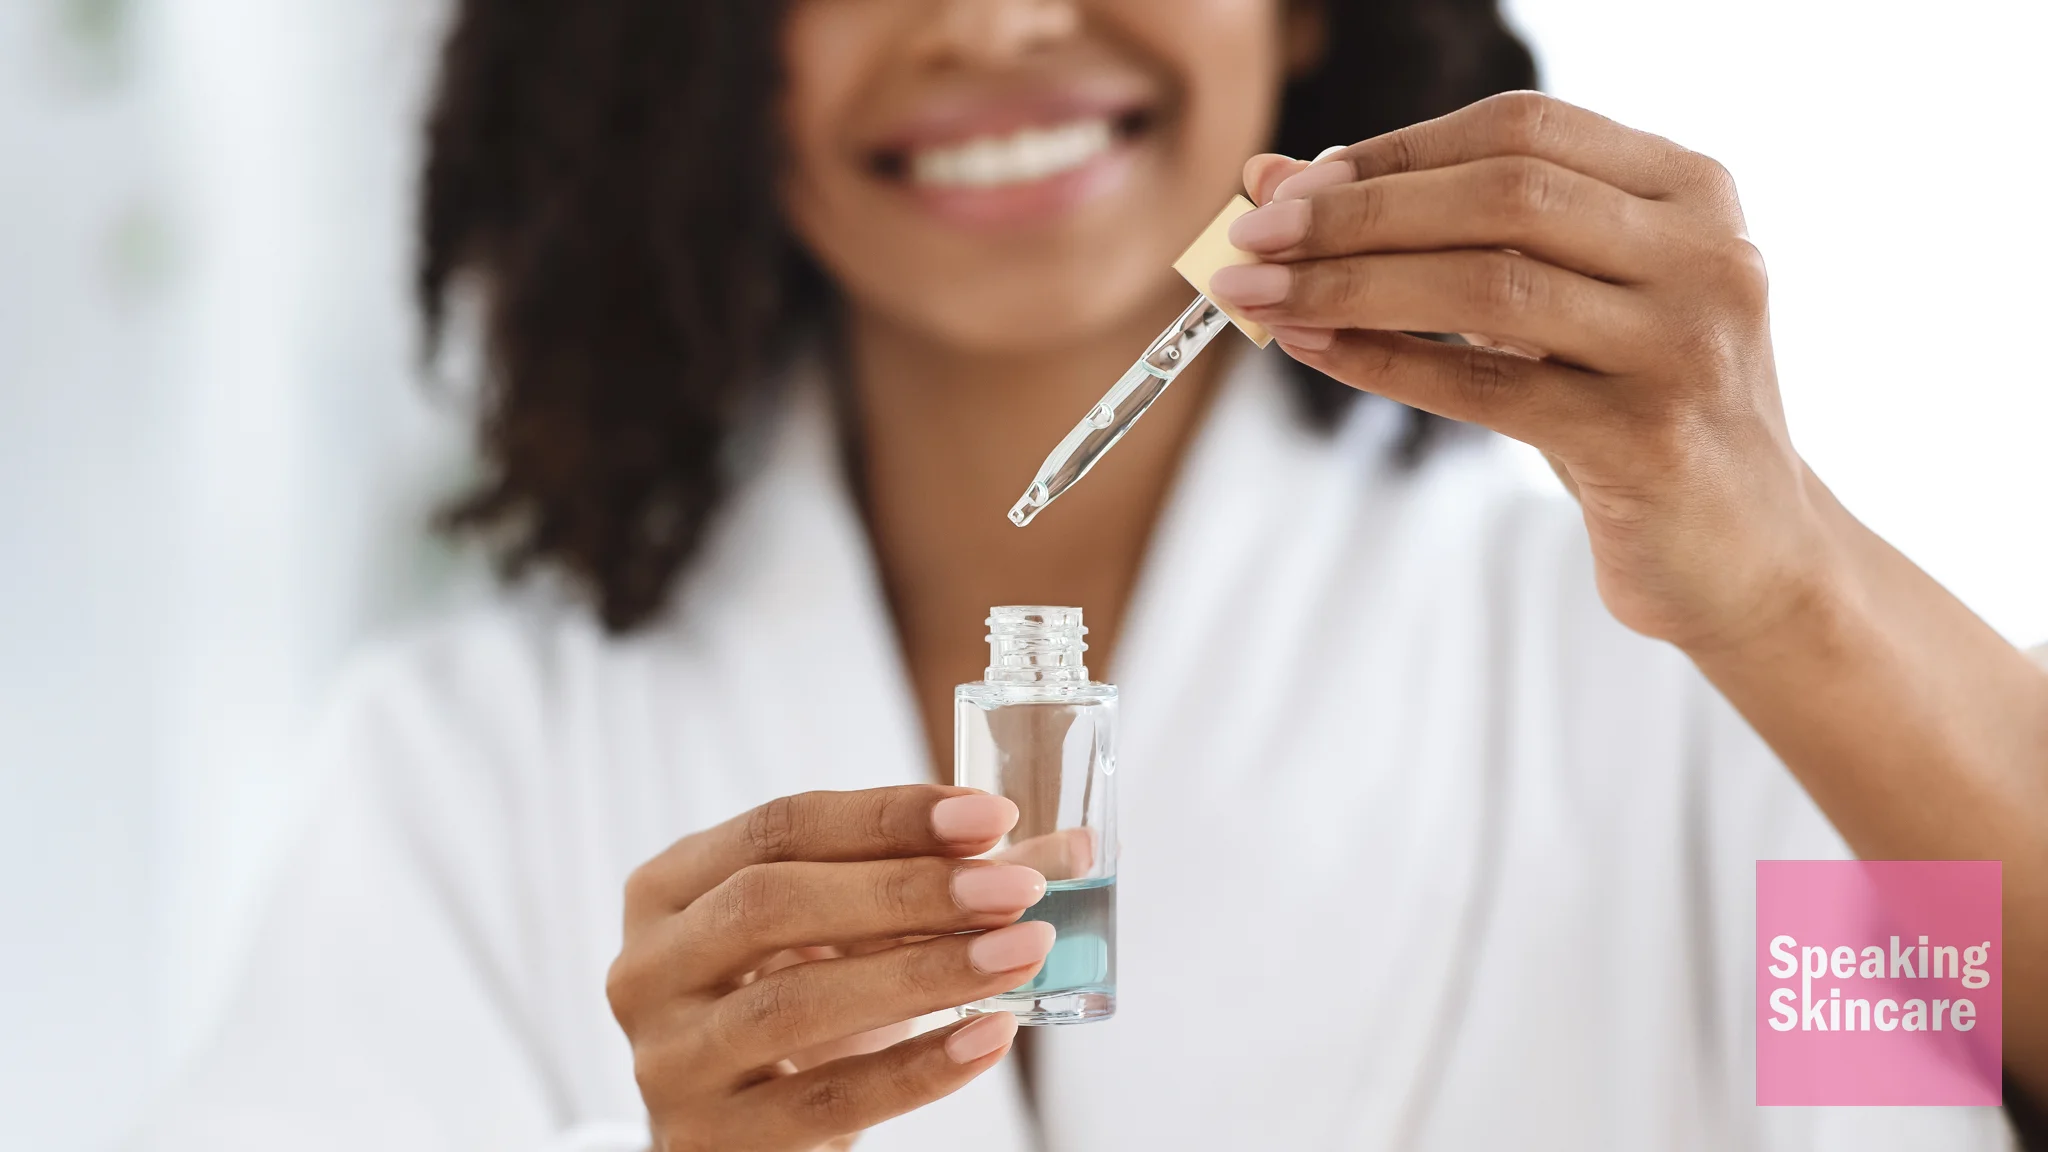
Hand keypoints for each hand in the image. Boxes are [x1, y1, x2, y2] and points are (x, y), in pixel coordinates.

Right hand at [606, 786, 1054, 1151]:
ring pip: (796, 1004)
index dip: (888, 815)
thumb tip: (1071, 846)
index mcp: (669, 888)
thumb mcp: (844, 936)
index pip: (779, 827)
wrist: (735, 1136)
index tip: (990, 814)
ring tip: (1021, 953)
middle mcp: (647, 967)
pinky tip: (990, 1036)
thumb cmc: (798, 1006)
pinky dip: (918, 1068)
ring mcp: (667, 1059)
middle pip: (773, 903)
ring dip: (924, 972)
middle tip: (1016, 886)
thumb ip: (940, 884)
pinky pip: (825, 1101)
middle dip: (907, 889)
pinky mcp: (706, 1141)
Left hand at [1213, 92, 1828, 651]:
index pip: (1522, 129)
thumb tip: (1275, 181)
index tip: (1289, 185)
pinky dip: (1386, 363)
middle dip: (1358, 212)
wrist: (1747, 557)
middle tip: (1250, 239)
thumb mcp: (1553, 308)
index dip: (1395, 149)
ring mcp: (1687, 344)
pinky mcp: (1651, 439)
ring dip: (1352, 284)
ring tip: (1257, 297)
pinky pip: (1489, 388)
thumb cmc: (1630, 412)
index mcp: (1690, 191)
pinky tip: (1314, 349)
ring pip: (1492, 285)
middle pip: (1503, 194)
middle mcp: (1707, 251)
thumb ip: (1438, 236)